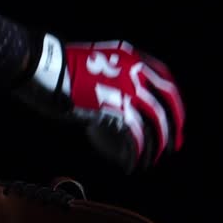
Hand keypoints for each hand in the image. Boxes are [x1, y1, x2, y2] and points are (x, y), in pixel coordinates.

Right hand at [17, 34, 185, 172]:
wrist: (46, 67)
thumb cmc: (64, 68)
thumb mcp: (99, 62)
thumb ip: (116, 76)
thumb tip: (124, 101)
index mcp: (133, 59)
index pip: (166, 79)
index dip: (173, 101)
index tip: (175, 116)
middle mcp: (136, 73)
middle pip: (166, 103)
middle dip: (174, 125)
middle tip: (175, 142)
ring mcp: (127, 91)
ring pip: (155, 122)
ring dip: (158, 142)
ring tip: (155, 157)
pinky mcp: (115, 110)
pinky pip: (135, 135)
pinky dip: (137, 151)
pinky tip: (134, 163)